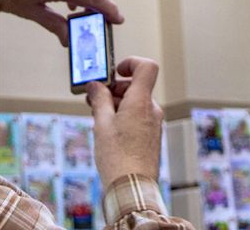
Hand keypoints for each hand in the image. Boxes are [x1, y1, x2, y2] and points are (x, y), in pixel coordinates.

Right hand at [87, 57, 162, 184]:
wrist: (132, 188)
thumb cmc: (117, 157)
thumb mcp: (102, 123)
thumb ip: (99, 100)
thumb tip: (96, 86)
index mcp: (141, 101)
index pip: (147, 67)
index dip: (131, 63)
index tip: (115, 71)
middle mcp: (151, 110)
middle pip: (136, 86)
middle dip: (115, 88)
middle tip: (96, 98)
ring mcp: (153, 124)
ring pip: (136, 103)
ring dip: (117, 104)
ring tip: (98, 117)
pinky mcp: (151, 137)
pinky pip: (139, 117)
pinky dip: (124, 116)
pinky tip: (109, 130)